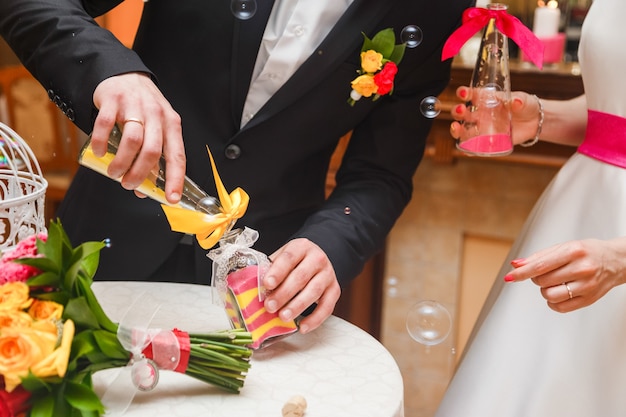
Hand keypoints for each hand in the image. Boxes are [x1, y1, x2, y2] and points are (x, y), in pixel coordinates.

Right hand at [92, 72, 185, 202]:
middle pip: (152, 151)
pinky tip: (100, 153)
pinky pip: (106, 125)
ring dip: (121, 162)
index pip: (178, 156)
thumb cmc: (143, 109)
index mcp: (171, 124)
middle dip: (139, 174)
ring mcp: (135, 106)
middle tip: (128, 185)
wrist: (125, 75)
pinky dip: (101, 143)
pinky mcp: (113, 100)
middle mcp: (156, 115)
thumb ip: (152, 158)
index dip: (176, 179)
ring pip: (132, 140)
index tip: (172, 198)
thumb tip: (145, 190)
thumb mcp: (156, 129)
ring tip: (114, 173)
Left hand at [262, 238, 340, 333]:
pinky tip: (302, 327)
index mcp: (301, 247)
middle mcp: (317, 259)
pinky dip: (315, 319)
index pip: (289, 258)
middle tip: (270, 306)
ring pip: (314, 291)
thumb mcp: (282, 257)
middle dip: (284, 293)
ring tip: (283, 317)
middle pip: (301, 276)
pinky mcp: (335, 290)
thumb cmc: (295, 261)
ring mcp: (328, 274)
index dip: (278, 271)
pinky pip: (327, 306)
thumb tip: (250, 285)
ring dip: (297, 306)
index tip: (267, 284)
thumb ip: (270, 268)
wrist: (318, 259)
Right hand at [449, 86, 541, 145]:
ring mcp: (483, 128)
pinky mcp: (487, 140)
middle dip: (457, 111)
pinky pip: (474, 146)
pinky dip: (468, 149)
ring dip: (457, 129)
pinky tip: (465, 150)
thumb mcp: (524, 100)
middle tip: (461, 110)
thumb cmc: (527, 106)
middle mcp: (482, 114)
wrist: (535, 122)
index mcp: (487, 99)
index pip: (472, 95)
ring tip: (456, 128)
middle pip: (463, 113)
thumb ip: (519, 101)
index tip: (462, 93)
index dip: (464, 93)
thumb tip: (516, 102)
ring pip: (464, 129)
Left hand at [503, 238, 625, 311]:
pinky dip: (553, 302)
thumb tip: (516, 264)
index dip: (521, 273)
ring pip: (550, 295)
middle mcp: (582, 268)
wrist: (616, 261)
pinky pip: (561, 307)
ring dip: (545, 291)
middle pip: (543, 281)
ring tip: (554, 283)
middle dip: (536, 279)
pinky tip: (559, 292)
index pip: (540, 265)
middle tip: (545, 273)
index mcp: (573, 251)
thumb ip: (538, 256)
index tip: (509, 277)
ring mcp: (587, 285)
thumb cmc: (587, 252)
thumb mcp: (563, 247)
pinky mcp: (590, 299)